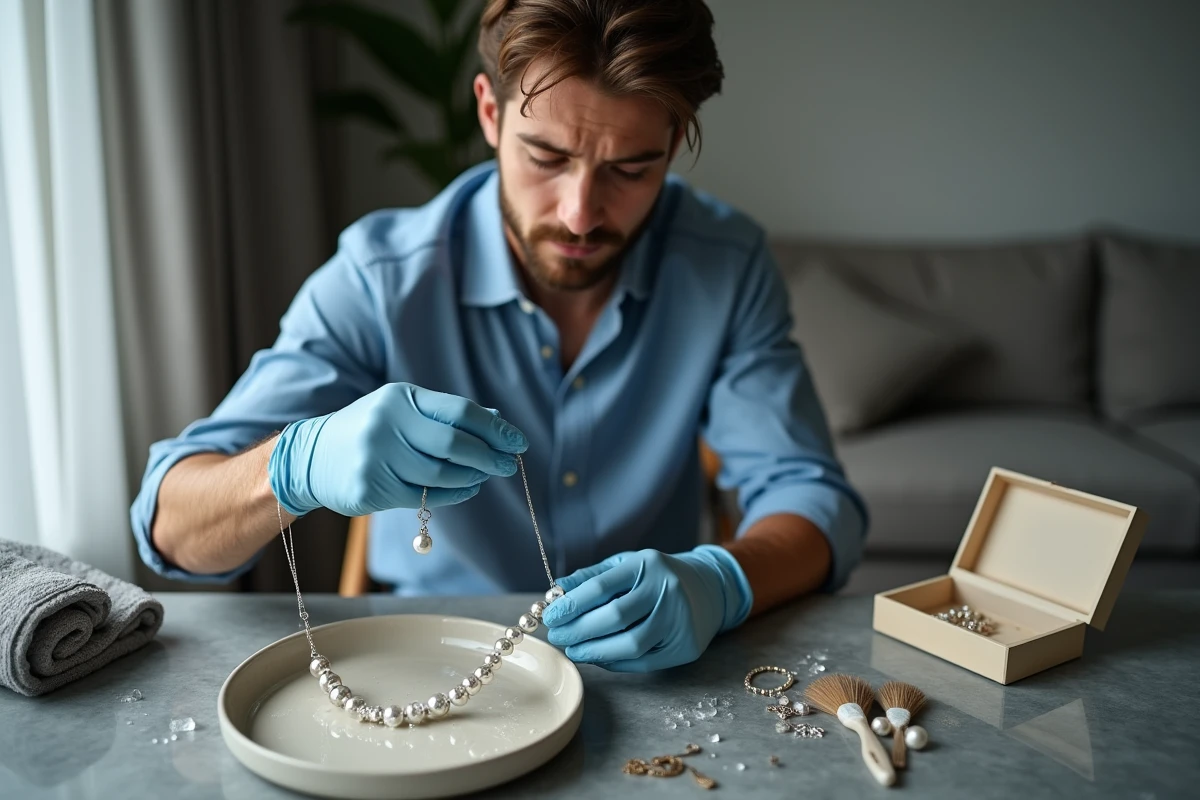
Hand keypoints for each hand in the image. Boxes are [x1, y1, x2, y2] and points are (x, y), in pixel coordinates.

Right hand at [268, 382, 526, 516]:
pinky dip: (453, 495)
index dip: (495, 428)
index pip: (460, 411)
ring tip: (485, 476)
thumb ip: (448, 414)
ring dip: (472, 478)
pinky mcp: (370, 489)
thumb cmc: (371, 429)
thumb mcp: (404, 409)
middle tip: (510, 465)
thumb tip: (497, 419)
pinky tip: (467, 489)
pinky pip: (425, 497)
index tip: (518, 442)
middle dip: (490, 457)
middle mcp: (386, 424)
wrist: (311, 456)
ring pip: (441, 475)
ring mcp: (376, 458)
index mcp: (400, 398)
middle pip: (454, 444)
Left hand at [541, 545, 752, 671]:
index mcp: (647, 564)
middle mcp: (667, 590)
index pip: (601, 587)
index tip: (550, 617)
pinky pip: (643, 662)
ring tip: (574, 650)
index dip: (571, 605)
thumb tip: (556, 592)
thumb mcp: (626, 566)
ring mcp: (680, 620)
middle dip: (578, 630)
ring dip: (595, 651)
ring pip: (630, 645)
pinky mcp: (686, 646)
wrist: (709, 589)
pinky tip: (599, 656)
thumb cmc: (657, 577)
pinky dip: (615, 662)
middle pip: (614, 617)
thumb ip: (591, 578)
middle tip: (558, 637)